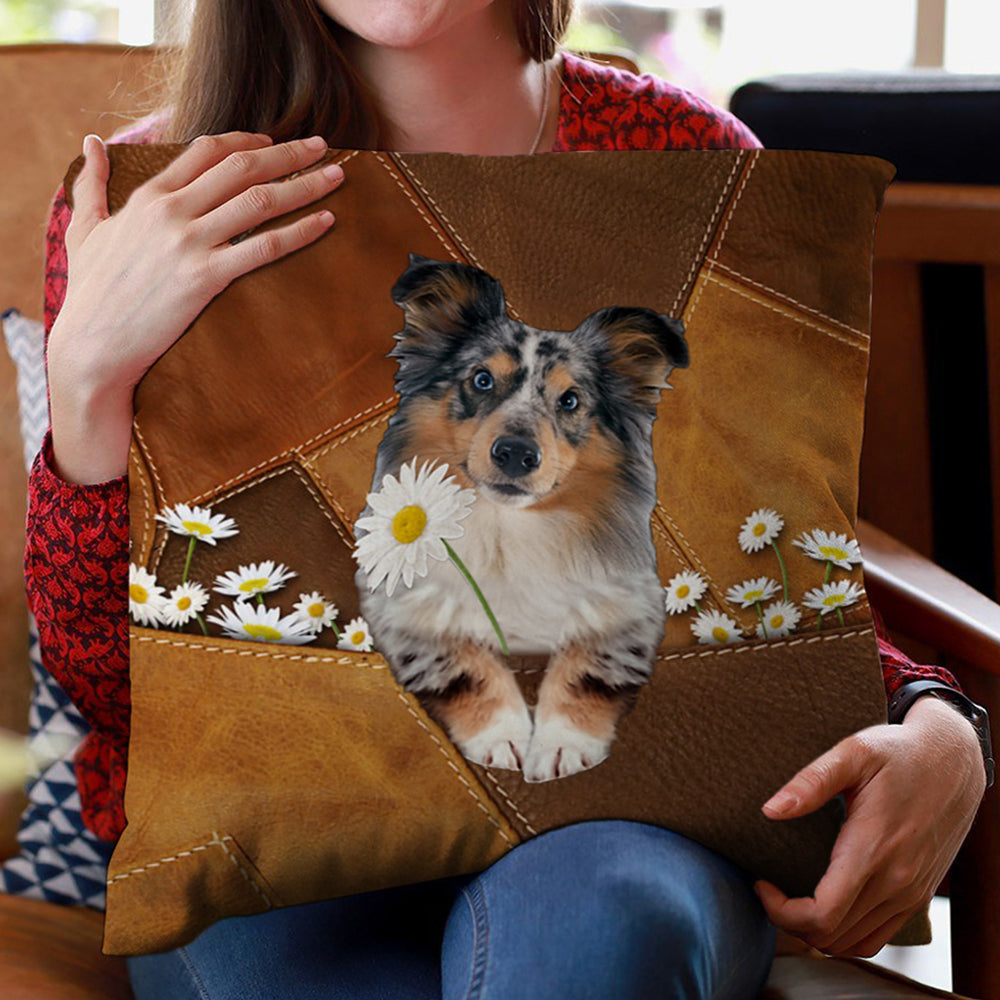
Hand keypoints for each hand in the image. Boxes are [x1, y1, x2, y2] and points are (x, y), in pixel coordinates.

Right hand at [50, 129, 344, 395]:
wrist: (93, 344)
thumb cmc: (91, 291)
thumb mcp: (83, 229)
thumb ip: (91, 184)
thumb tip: (91, 142)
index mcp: (149, 196)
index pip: (207, 150)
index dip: (247, 141)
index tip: (273, 142)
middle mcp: (172, 211)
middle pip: (242, 167)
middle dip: (289, 153)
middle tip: (323, 146)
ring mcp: (190, 243)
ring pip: (260, 200)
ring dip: (304, 184)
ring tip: (336, 176)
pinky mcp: (206, 277)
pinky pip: (265, 246)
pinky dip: (300, 231)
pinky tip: (326, 222)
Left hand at [753, 695, 986, 957]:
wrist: (953, 762)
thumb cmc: (899, 753)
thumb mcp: (853, 752)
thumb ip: (811, 782)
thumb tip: (771, 810)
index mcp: (873, 849)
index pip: (822, 914)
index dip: (781, 911)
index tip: (761, 882)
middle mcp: (896, 881)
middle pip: (832, 936)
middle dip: (789, 921)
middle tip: (769, 888)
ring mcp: (910, 893)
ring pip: (854, 943)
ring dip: (816, 932)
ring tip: (791, 898)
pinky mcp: (918, 895)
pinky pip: (877, 936)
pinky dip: (845, 934)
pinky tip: (825, 906)